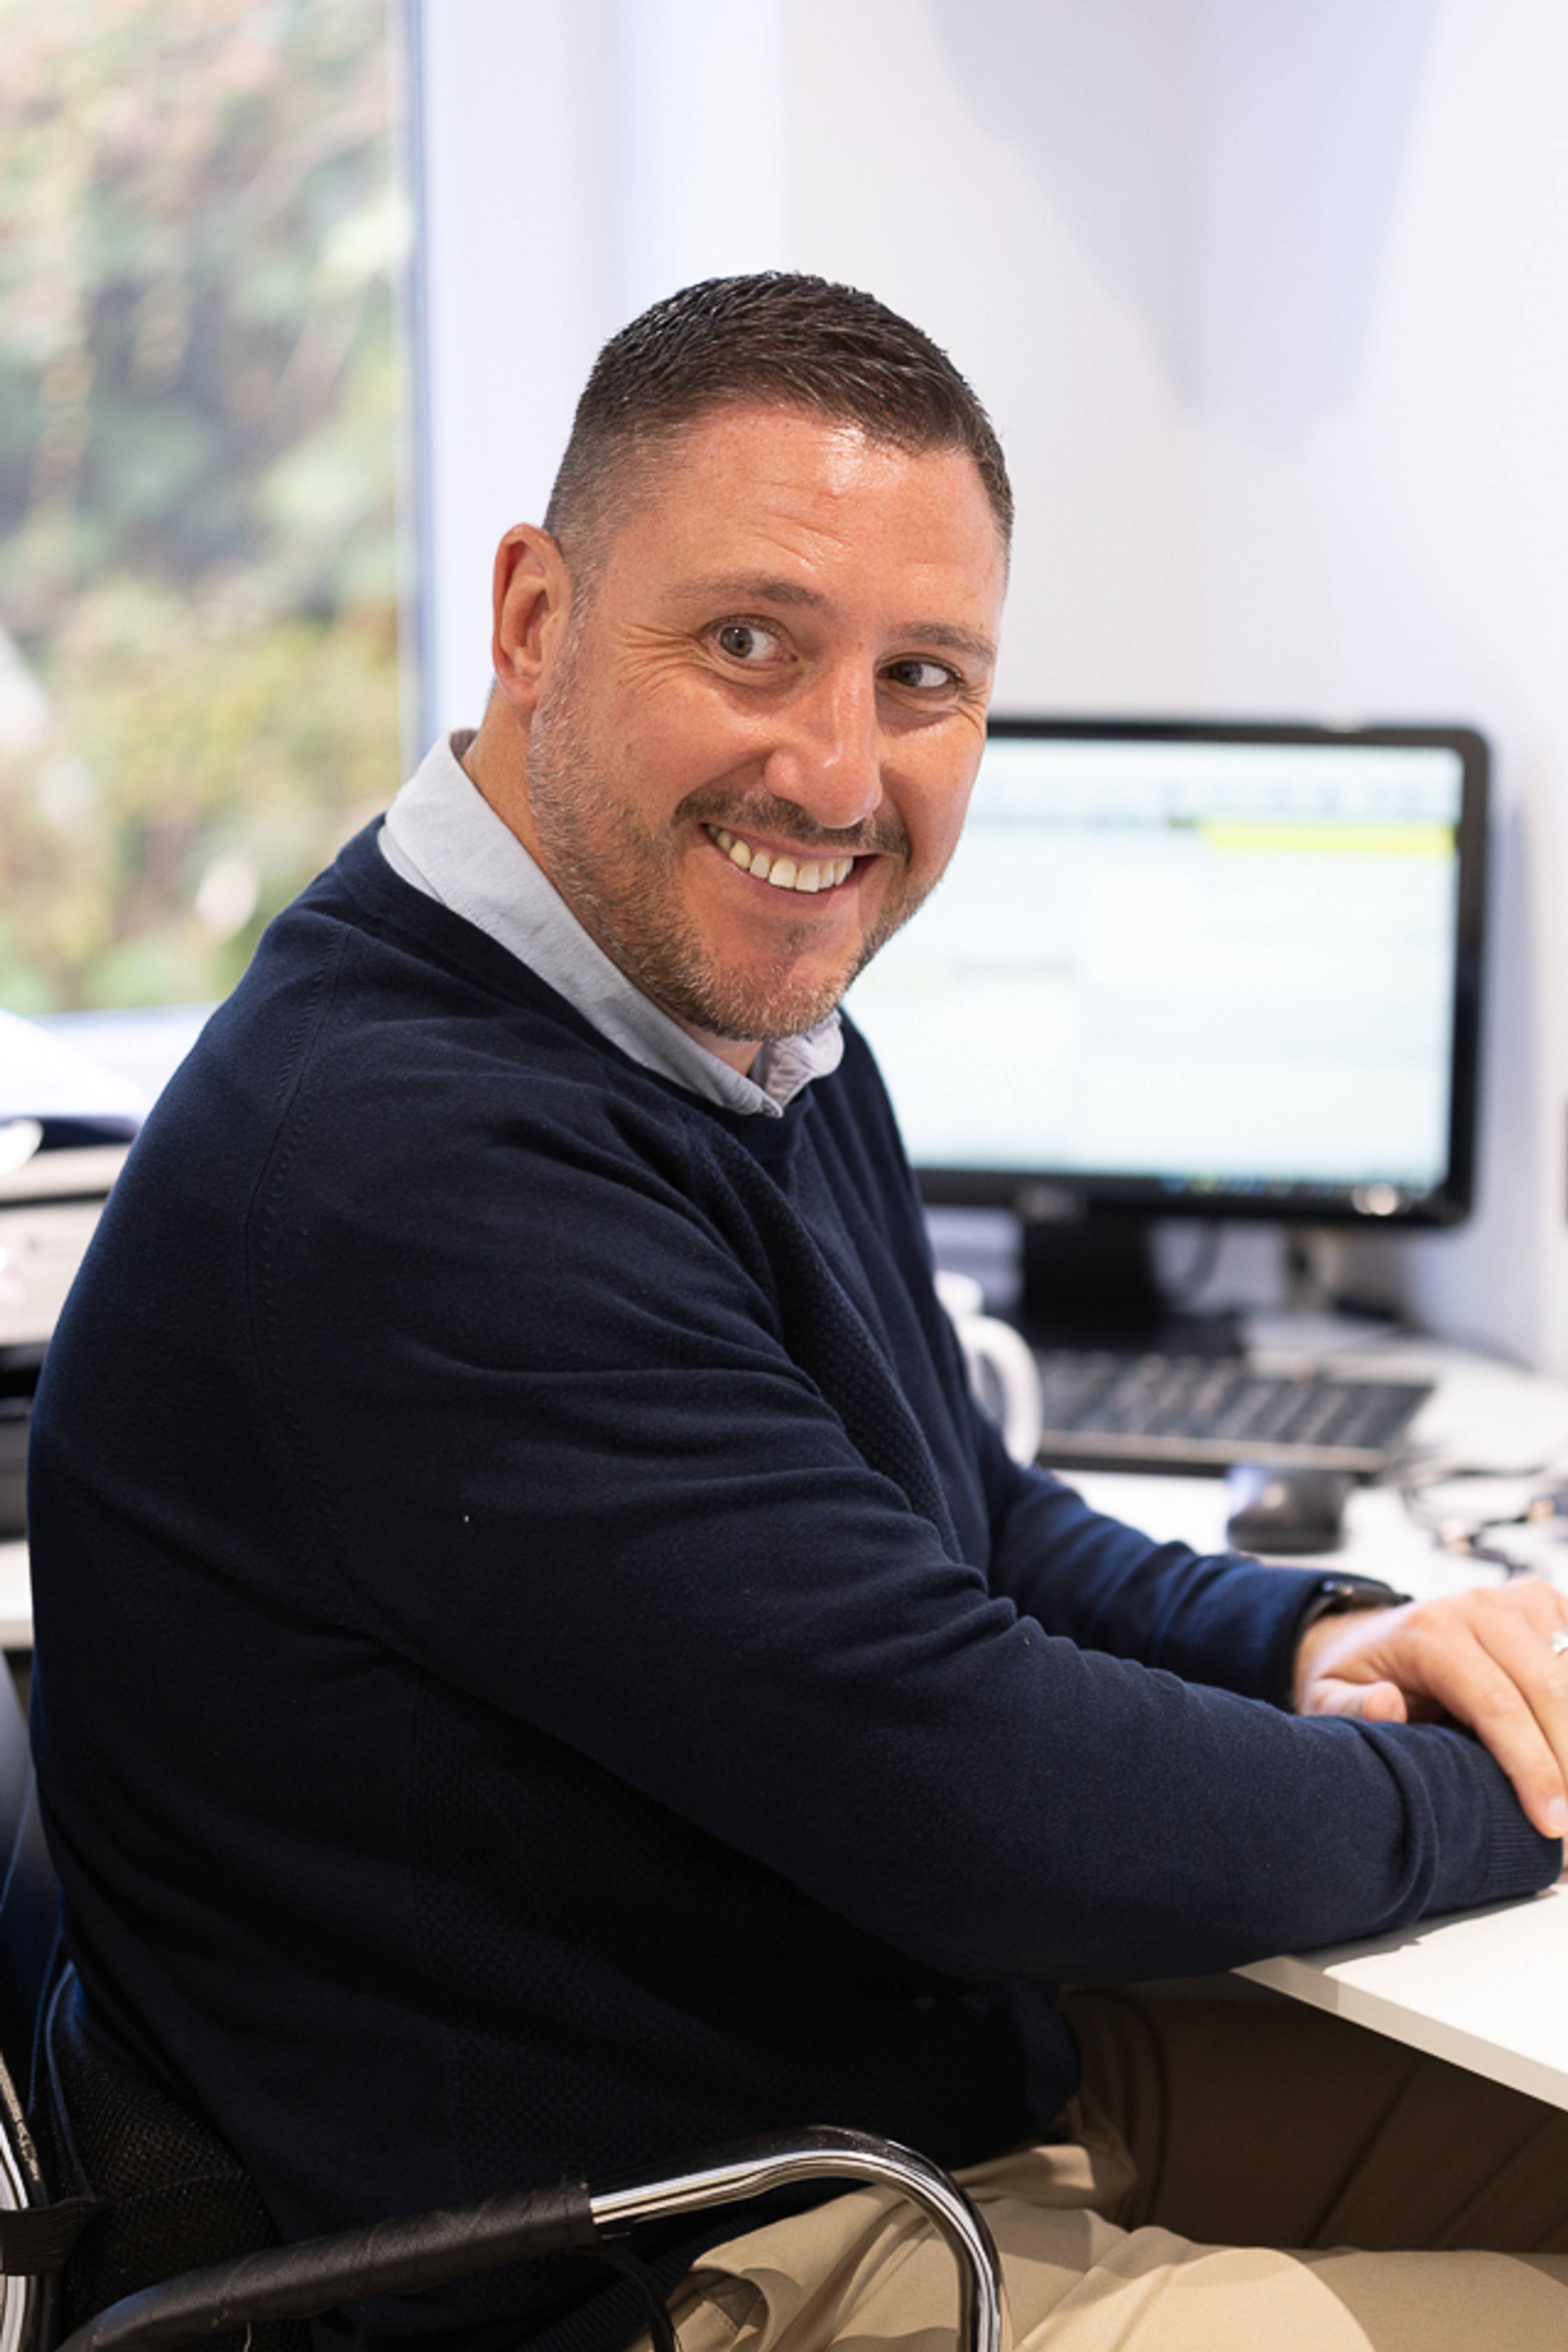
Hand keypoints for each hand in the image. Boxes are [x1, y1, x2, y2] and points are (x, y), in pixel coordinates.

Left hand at [1293, 1578, 1567, 1841]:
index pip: (1499, 1706)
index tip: (1552, 1823)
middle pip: (1549, 1694)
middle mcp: (1481, 1608)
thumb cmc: (1360, 1674)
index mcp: (1432, 1632)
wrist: (1375, 1629)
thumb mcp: (1331, 1697)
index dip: (1531, 1768)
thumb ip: (1352, 1707)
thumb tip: (1385, 1705)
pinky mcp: (1546, 1605)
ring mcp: (1519, 1602)